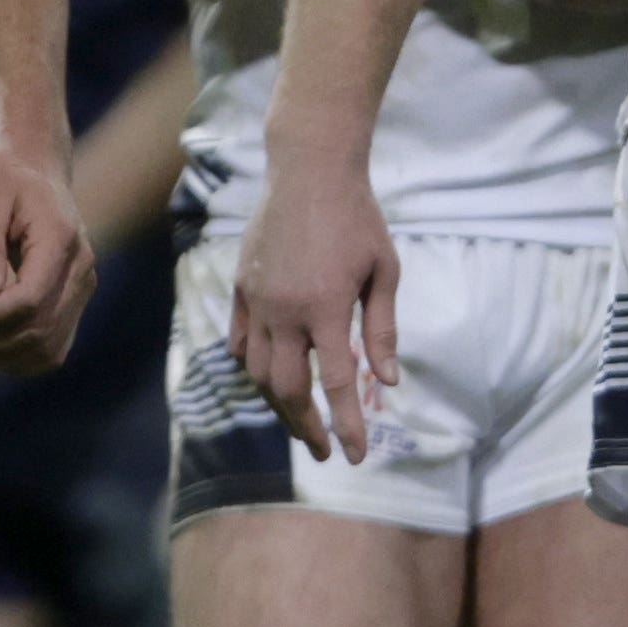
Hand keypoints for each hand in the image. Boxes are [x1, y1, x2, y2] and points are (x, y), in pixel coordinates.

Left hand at [0, 150, 91, 374]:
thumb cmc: (5, 178)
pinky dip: (16, 360)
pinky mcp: (73, 304)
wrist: (35, 169)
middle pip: (39, 330)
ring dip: (0, 360)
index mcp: (61, 241)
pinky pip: (51, 347)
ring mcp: (81, 291)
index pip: (30, 300)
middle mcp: (81, 272)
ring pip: (47, 348)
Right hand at [230, 143, 398, 461]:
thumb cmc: (358, 218)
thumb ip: (382, 329)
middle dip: (306, 427)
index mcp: (325, 307)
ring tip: (300, 421)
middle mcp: (285, 310)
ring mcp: (258, 300)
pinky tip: (269, 379)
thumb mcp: (384, 271)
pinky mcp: (242, 287)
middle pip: (287, 389)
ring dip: (278, 404)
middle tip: (324, 450)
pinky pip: (240, 341)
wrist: (309, 170)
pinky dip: (253, 367)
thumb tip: (386, 382)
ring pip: (257, 371)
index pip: (334, 384)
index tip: (355, 456)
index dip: (346, 425)